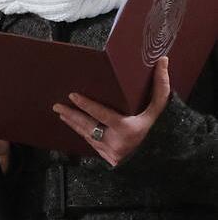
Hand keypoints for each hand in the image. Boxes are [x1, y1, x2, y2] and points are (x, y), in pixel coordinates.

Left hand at [53, 56, 171, 165]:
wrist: (156, 158)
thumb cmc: (160, 130)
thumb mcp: (159, 111)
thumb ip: (160, 87)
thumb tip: (163, 61)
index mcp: (127, 129)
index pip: (102, 115)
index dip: (87, 105)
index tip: (72, 96)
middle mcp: (115, 141)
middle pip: (88, 126)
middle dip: (71, 115)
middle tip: (57, 106)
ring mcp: (108, 150)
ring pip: (86, 134)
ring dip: (72, 123)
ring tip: (60, 113)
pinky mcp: (105, 156)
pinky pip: (89, 142)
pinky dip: (80, 131)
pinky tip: (72, 124)